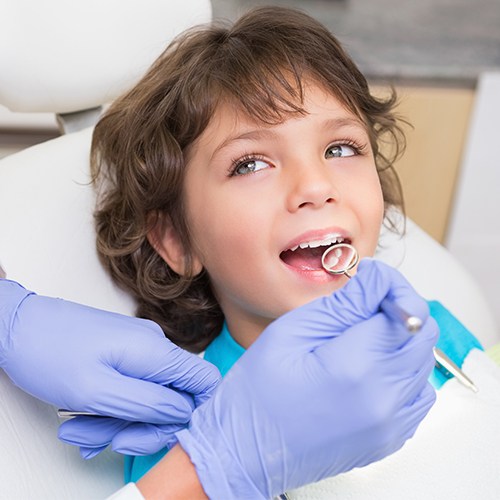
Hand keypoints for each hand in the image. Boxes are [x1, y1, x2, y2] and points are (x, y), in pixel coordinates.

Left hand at [0, 279, 220, 456]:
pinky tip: (84, 420)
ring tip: (81, 430)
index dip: (194, 412)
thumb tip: (184, 412)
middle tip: (109, 440)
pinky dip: (110, 410)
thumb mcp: (98, 391)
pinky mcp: (123, 355)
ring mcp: (138, 351)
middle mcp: (153, 348)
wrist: (18, 326)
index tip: (162, 432)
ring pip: (147, 399)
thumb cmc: (48, 352)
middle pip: (173, 399)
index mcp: (155, 351)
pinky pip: (130, 390)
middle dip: (141, 427)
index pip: (205, 381)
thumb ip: (148, 404)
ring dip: (117, 423)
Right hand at [175, 259, 437, 498]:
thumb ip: (343, 303)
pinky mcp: (389, 439)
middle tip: (362, 307)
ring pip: (423, 362)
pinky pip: (417, 394)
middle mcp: (383, 399)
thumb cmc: (258, 393)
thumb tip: (377, 279)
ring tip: (360, 340)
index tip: (371, 283)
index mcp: (356, 367)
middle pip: (424, 335)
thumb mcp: (292, 331)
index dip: (391, 287)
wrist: (246, 451)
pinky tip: (368, 369)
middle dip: (398, 310)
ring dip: (400, 341)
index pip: (407, 310)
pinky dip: (401, 372)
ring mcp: (390, 425)